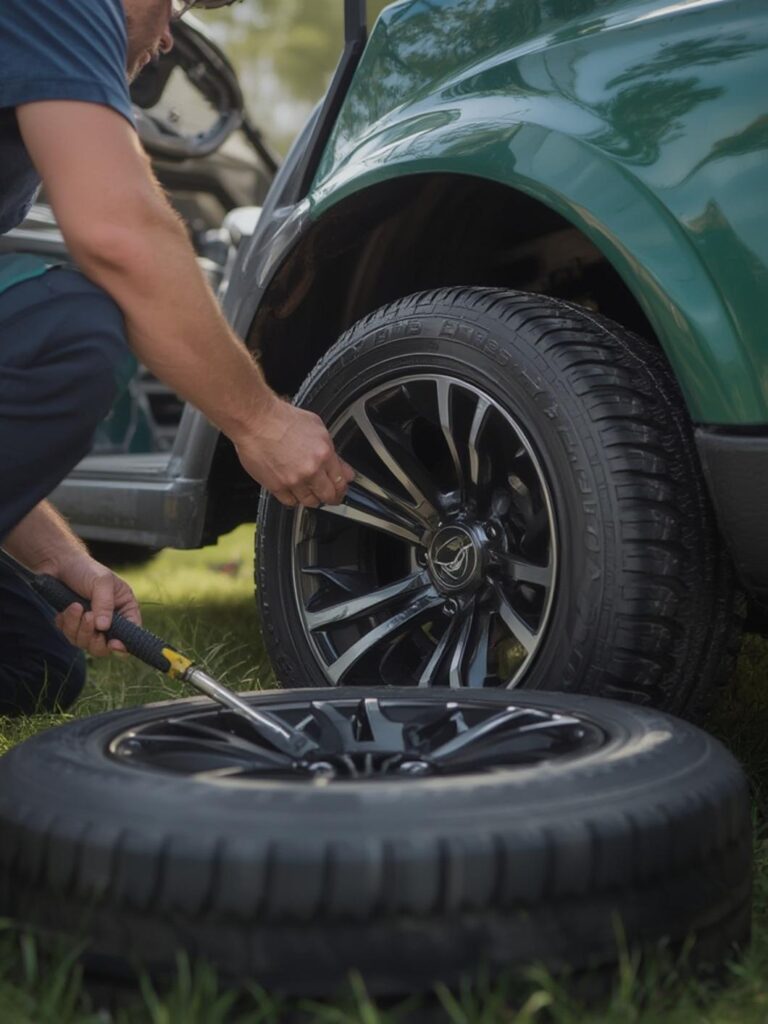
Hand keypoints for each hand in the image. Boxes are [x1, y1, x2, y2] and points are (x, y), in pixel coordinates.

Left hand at [50, 552, 141, 657]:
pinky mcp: (73, 626)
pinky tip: (64, 609)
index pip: (130, 633)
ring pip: (85, 643)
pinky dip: (65, 625)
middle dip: (93, 636)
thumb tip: (103, 628)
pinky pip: (69, 637)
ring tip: (74, 606)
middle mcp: (110, 620)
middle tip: (87, 617)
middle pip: (105, 646)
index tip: (113, 643)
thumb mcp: (101, 582)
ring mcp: (91, 625)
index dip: (124, 643)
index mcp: (125, 608)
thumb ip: (104, 604)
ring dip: (76, 627)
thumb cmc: (86, 569)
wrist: (59, 563)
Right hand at [234, 396, 354, 507]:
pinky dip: (293, 499)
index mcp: (324, 453)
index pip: (341, 479)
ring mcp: (294, 480)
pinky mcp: (277, 486)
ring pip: (310, 501)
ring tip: (311, 493)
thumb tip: (337, 462)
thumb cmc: (281, 419)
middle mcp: (311, 470)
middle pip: (329, 495)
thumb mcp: (315, 426)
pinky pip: (290, 502)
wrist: (256, 421)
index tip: (342, 487)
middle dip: (332, 497)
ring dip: (313, 498)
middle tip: (331, 496)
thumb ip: (328, 448)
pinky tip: (294, 492)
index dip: (343, 486)